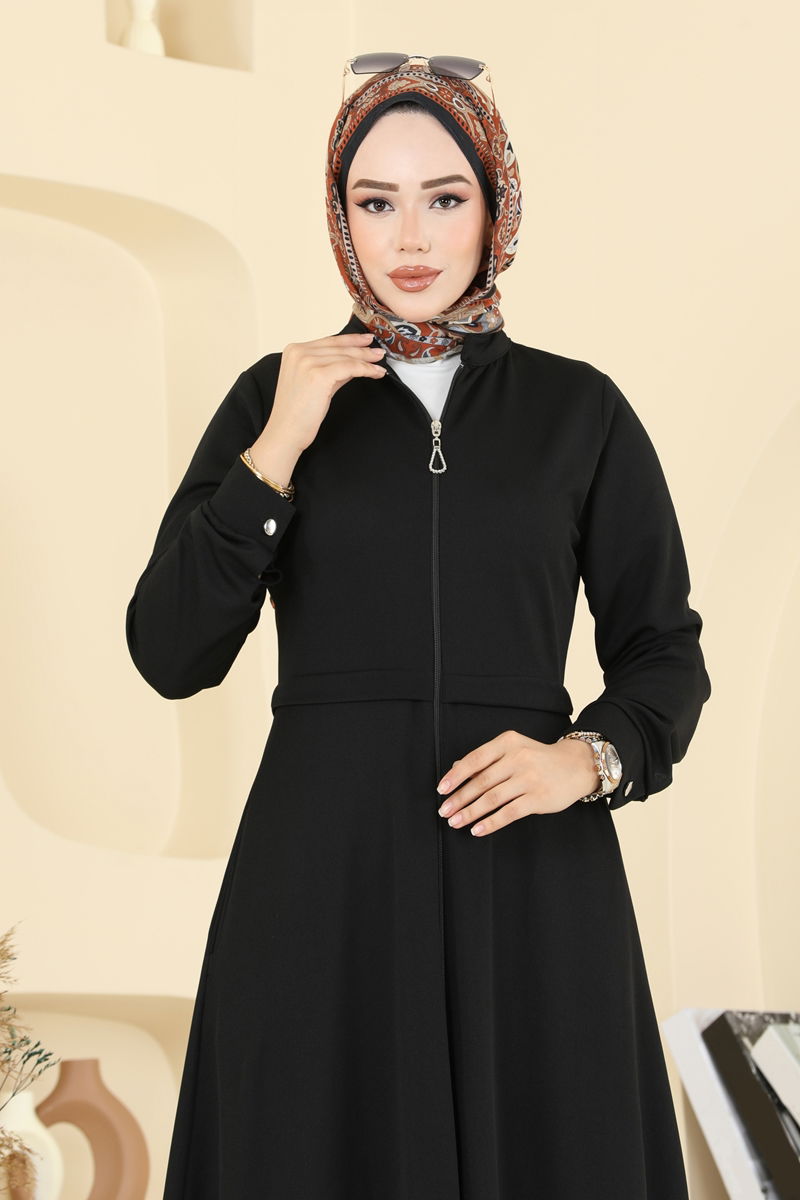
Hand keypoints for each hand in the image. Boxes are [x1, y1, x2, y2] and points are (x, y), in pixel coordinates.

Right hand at [248, 332, 387, 486]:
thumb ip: (330, 369)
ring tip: (379, 363)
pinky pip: (349, 367)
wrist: (286, 432)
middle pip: (338, 346)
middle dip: (361, 348)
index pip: (328, 341)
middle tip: (378, 351)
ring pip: (346, 356)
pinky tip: (375, 373)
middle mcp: (299, 352)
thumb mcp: (313, 383)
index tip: (365, 341)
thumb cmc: (297, 413)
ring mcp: (307, 362)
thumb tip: (352, 363)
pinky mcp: (318, 374)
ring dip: (366, 359)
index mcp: (293, 351)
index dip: (350, 340)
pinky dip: (365, 369)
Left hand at [435, 731, 601, 835]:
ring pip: (492, 799)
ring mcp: (529, 779)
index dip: (456, 776)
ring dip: (470, 813)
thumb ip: (486, 759)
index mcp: (508, 743)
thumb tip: (456, 770)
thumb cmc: (538, 758)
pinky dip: (491, 823)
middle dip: (459, 798)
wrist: (576, 766)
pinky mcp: (538, 798)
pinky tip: (478, 829)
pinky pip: (509, 813)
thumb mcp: (513, 750)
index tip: (442, 790)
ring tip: (456, 822)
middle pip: (481, 781)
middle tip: (444, 811)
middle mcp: (518, 758)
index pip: (475, 759)